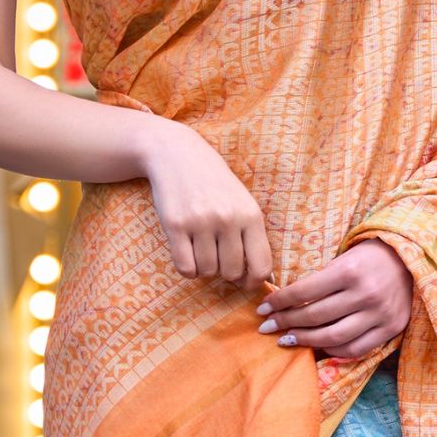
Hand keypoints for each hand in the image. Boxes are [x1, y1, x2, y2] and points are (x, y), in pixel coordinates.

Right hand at [141, 118, 272, 286]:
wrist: (177, 154)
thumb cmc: (214, 184)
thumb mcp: (242, 202)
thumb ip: (251, 235)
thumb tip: (258, 278)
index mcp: (251, 215)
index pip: (261, 266)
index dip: (253, 282)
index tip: (245, 282)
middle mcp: (228, 219)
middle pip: (231, 272)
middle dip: (225, 272)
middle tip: (218, 257)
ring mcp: (201, 222)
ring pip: (207, 271)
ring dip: (204, 268)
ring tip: (201, 248)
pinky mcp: (175, 225)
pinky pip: (185, 267)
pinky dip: (187, 268)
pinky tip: (187, 252)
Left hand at [257, 241, 413, 359]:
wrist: (410, 259)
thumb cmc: (369, 257)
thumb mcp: (343, 258)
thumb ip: (319, 281)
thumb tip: (284, 303)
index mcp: (349, 270)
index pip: (304, 291)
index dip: (278, 302)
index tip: (262, 309)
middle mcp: (365, 293)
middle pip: (315, 316)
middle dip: (285, 322)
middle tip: (267, 327)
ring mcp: (380, 314)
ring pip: (333, 337)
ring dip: (304, 340)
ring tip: (287, 339)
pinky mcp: (391, 328)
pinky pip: (356, 349)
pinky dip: (333, 351)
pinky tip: (318, 347)